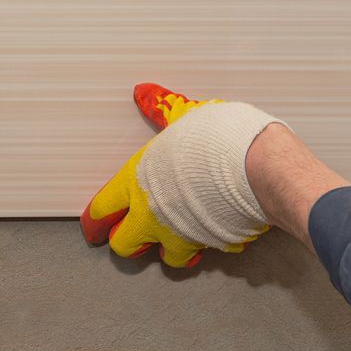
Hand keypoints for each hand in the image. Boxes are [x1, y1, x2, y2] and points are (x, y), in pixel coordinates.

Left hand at [80, 83, 283, 266]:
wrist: (256, 166)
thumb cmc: (218, 140)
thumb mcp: (183, 116)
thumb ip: (160, 109)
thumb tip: (144, 92)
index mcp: (136, 181)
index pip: (101, 209)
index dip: (95, 221)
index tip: (94, 227)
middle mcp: (151, 214)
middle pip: (123, 245)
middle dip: (128, 240)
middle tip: (136, 233)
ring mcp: (179, 234)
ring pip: (163, 259)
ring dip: (169, 249)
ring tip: (177, 236)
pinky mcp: (207, 246)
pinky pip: (201, 255)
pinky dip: (203, 248)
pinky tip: (208, 235)